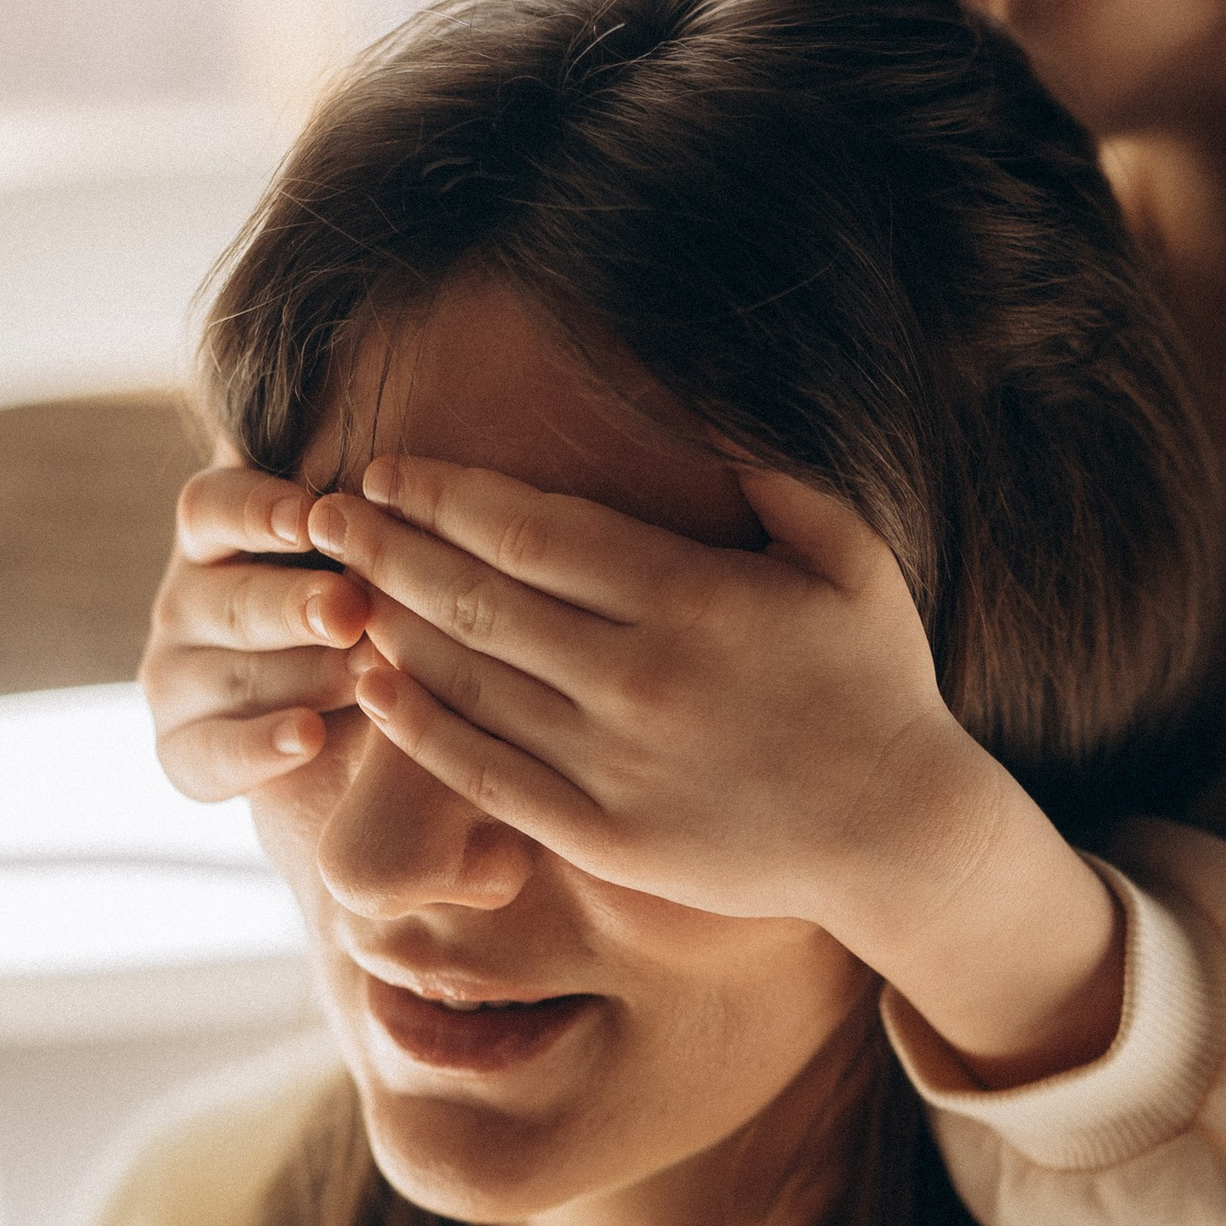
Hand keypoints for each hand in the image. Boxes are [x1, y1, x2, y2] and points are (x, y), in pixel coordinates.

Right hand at [140, 464, 374, 800]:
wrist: (356, 735)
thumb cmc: (372, 612)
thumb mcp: (361, 555)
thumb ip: (359, 514)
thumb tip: (389, 444)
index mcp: (215, 540)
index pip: (209, 508)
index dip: (256, 511)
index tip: (312, 517)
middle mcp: (184, 605)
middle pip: (227, 599)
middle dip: (295, 604)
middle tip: (352, 609)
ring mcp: (176, 681)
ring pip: (234, 675)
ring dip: (306, 674)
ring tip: (368, 672)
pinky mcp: (183, 753)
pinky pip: (213, 753)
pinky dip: (261, 746)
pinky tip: (309, 736)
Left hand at [314, 455, 986, 940]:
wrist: (899, 828)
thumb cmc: (873, 676)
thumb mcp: (847, 553)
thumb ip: (768, 470)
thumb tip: (689, 386)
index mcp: (694, 599)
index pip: (531, 532)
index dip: (444, 496)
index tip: (389, 472)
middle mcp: (642, 681)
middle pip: (479, 601)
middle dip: (389, 549)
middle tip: (327, 516)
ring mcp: (618, 767)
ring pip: (470, 686)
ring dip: (392, 629)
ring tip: (338, 587)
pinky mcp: (604, 839)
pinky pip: (486, 777)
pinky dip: (420, 729)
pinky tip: (374, 687)